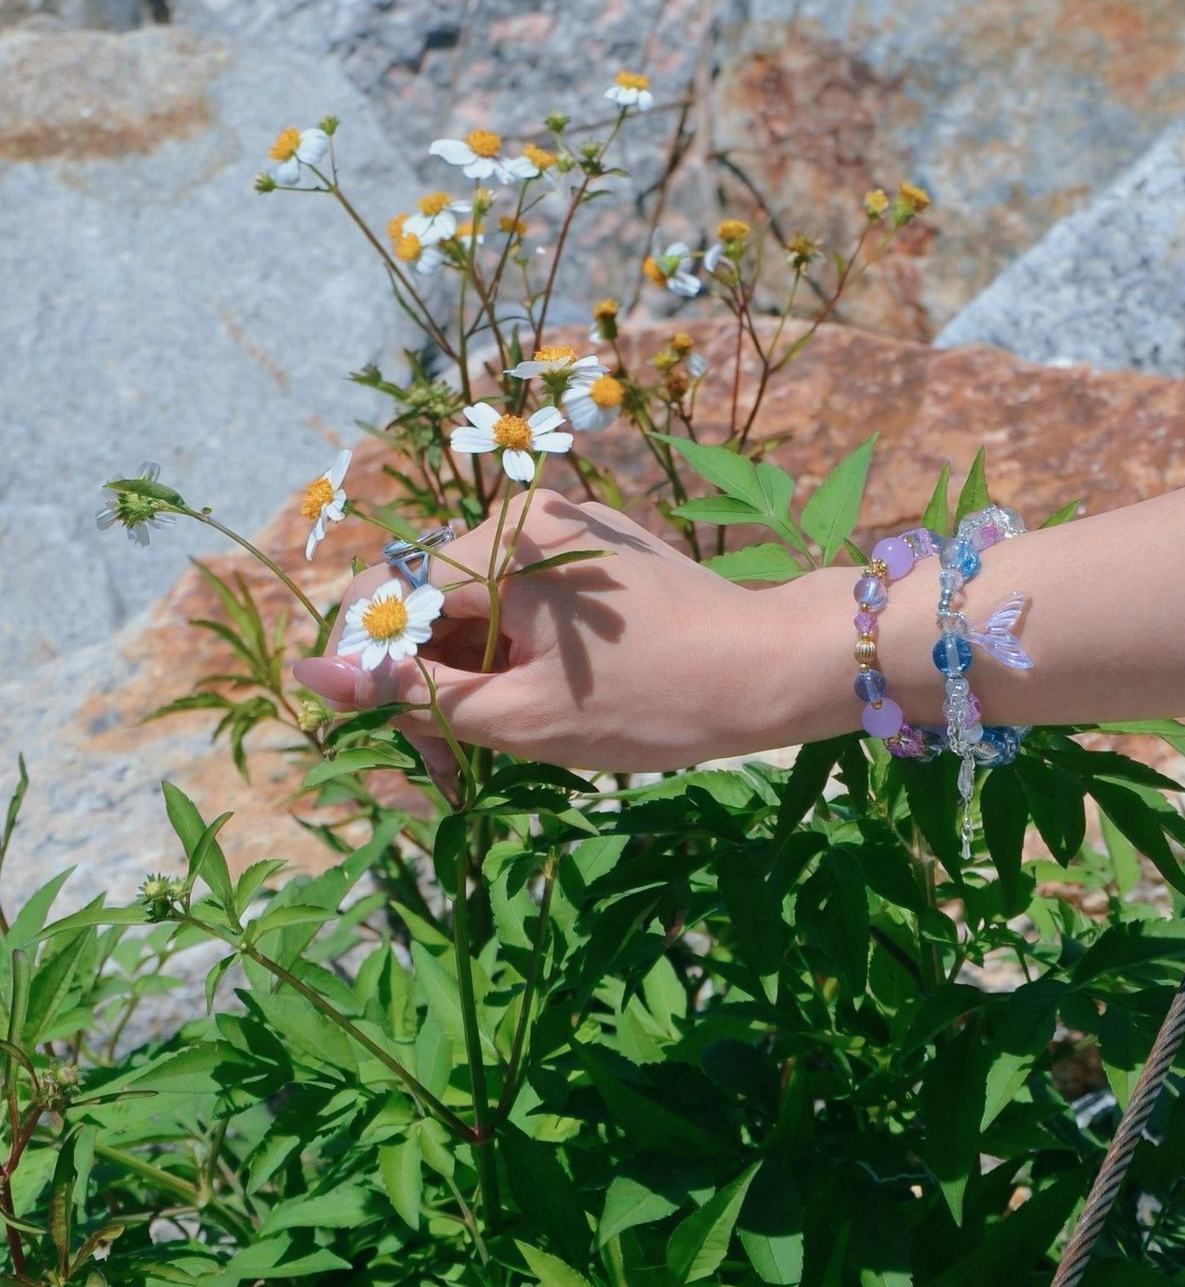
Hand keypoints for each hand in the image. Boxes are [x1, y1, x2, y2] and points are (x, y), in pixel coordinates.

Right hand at [292, 491, 851, 795]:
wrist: (772, 669)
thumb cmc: (652, 700)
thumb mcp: (517, 715)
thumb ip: (411, 692)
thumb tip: (312, 671)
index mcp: (499, 543)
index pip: (379, 596)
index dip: (365, 673)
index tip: (387, 743)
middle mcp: (522, 515)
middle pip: (423, 602)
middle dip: (420, 686)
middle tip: (450, 771)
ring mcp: (559, 528)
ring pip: (468, 608)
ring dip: (463, 679)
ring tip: (494, 752)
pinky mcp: (587, 550)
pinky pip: (514, 600)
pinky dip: (506, 656)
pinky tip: (533, 712)